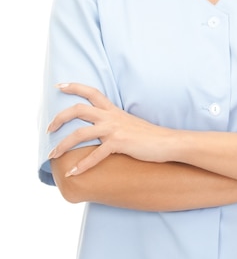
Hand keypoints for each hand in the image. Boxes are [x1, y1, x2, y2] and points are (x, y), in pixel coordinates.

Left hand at [47, 83, 173, 175]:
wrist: (167, 142)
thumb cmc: (149, 136)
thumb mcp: (128, 124)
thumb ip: (114, 124)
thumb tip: (101, 132)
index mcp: (113, 110)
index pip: (91, 92)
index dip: (74, 87)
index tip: (59, 86)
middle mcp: (111, 116)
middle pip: (78, 110)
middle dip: (59, 118)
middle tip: (48, 129)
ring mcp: (114, 129)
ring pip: (80, 133)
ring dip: (63, 144)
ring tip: (52, 154)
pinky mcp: (119, 144)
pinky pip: (95, 155)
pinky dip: (82, 166)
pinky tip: (73, 173)